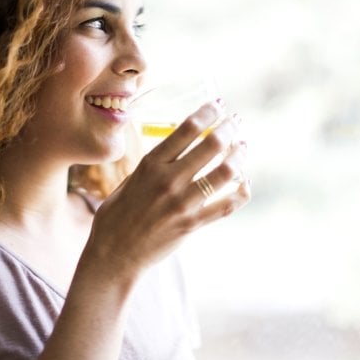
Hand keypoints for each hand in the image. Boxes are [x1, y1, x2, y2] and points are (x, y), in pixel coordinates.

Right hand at [82, 99, 250, 279]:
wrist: (113, 253)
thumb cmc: (117, 216)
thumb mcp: (130, 181)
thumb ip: (154, 165)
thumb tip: (176, 146)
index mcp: (150, 164)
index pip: (187, 129)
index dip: (207, 113)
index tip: (218, 105)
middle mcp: (168, 180)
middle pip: (211, 145)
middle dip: (229, 128)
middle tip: (236, 122)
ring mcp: (182, 203)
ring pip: (224, 173)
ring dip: (238, 156)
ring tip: (242, 148)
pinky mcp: (191, 224)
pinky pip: (226, 205)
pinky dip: (241, 192)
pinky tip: (245, 184)